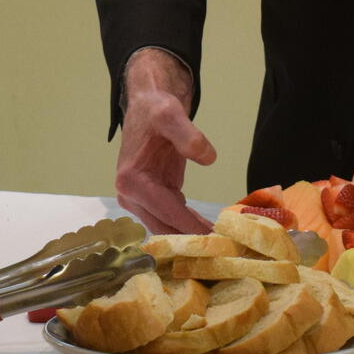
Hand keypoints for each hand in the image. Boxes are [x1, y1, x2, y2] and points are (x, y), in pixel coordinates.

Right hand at [115, 48, 217, 234]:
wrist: (148, 103)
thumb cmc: (156, 108)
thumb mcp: (171, 114)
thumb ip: (188, 134)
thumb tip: (207, 157)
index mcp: (132, 181)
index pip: (167, 211)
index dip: (191, 228)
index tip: (215, 241)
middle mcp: (130, 196)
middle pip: (164, 226)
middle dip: (191, 240)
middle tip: (223, 250)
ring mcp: (138, 199)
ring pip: (166, 227)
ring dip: (189, 237)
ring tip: (220, 246)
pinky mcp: (150, 197)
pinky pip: (170, 217)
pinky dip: (187, 225)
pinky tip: (209, 232)